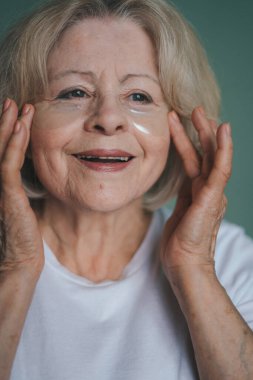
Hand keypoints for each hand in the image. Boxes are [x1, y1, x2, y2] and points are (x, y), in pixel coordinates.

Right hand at [0, 99, 43, 273]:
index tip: (16, 115)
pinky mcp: (6, 197)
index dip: (4, 132)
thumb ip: (20, 190)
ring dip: (8, 126)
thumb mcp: (21, 208)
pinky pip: (8, 165)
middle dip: (3, 122)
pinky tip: (21, 127)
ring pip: (0, 150)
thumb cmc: (23, 238)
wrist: (19, 263)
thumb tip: (28, 177)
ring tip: (17, 106)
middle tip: (12, 102)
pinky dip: (13, 144)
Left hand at [160, 107, 232, 278]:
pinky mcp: (212, 199)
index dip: (187, 141)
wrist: (184, 265)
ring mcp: (212, 194)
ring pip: (213, 157)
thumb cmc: (179, 244)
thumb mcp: (179, 214)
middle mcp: (208, 190)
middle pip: (206, 154)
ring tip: (201, 112)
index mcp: (198, 192)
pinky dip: (223, 150)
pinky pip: (220, 170)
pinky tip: (223, 131)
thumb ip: (183, 198)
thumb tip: (183, 188)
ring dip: (208, 133)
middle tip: (193, 109)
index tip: (178, 123)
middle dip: (200, 131)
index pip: (194, 160)